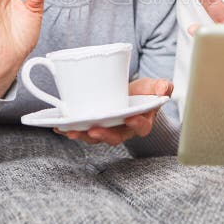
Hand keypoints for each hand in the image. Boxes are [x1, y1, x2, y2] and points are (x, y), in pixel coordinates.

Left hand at [54, 78, 173, 145]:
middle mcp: (124, 129)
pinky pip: (82, 131)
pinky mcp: (94, 125)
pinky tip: (59, 126)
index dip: (136, 124)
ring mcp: (108, 129)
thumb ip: (162, 87)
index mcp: (142, 121)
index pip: (141, 127)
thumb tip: (164, 89)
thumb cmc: (143, 93)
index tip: (131, 117)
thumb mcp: (154, 87)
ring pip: (96, 137)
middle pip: (115, 137)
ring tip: (71, 131)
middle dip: (104, 136)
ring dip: (83, 136)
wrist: (130, 96)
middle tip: (94, 130)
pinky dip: (69, 130)